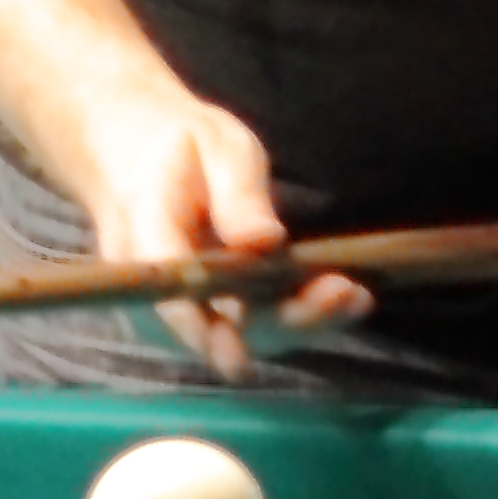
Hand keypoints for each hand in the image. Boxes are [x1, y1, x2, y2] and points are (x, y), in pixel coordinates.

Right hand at [61, 84, 367, 380]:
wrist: (141, 154)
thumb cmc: (180, 143)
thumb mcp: (215, 144)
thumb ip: (237, 192)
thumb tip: (265, 242)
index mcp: (144, 229)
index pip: (165, 288)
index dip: (200, 328)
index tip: (243, 354)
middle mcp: (152, 281)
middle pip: (209, 325)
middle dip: (279, 321)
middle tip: (343, 293)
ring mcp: (175, 302)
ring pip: (234, 335)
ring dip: (296, 325)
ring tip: (356, 297)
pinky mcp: (205, 310)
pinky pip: (247, 326)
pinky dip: (296, 317)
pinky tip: (345, 298)